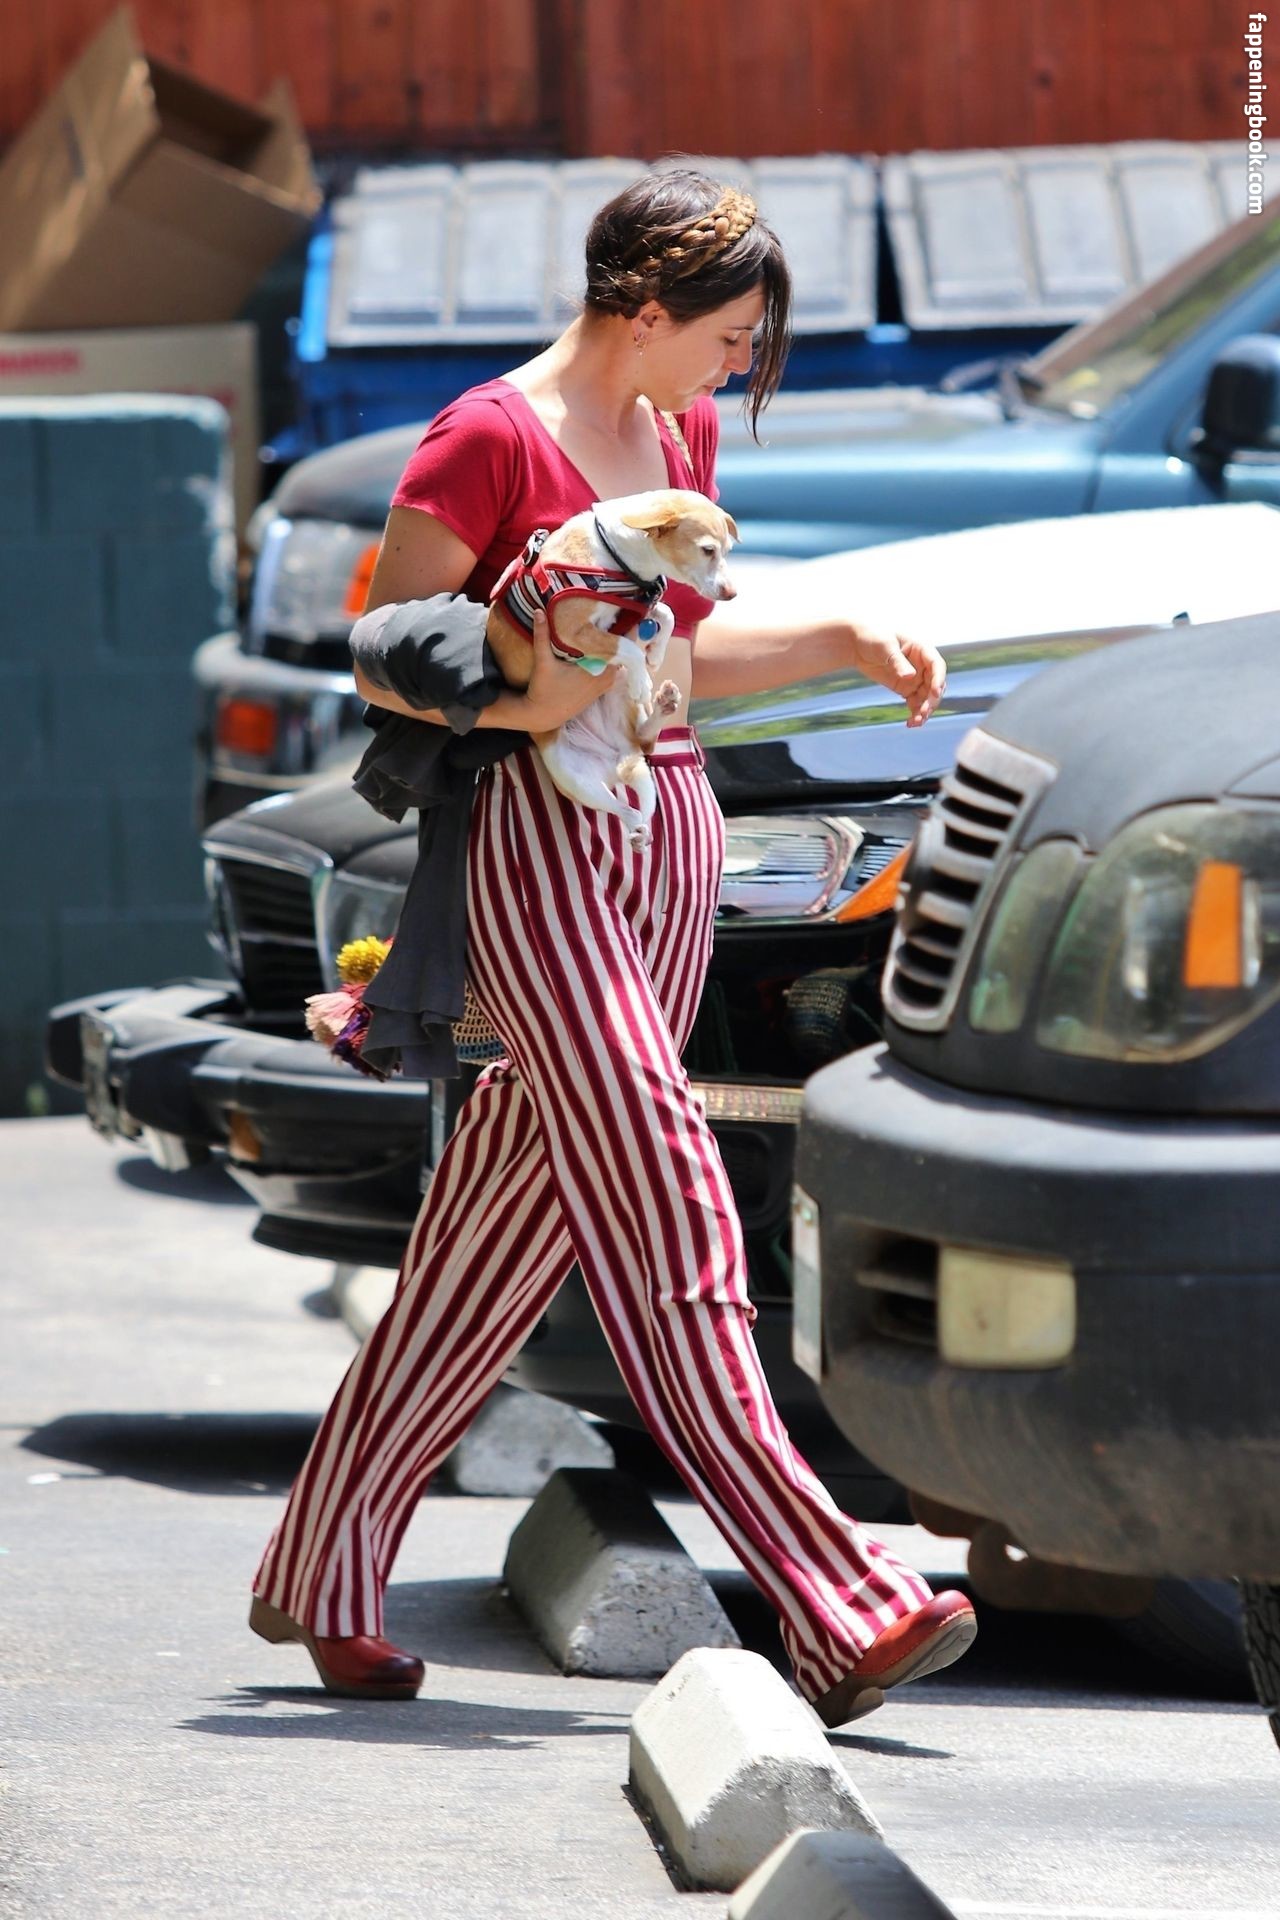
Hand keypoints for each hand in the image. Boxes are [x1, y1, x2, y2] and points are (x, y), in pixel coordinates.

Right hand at [521, 609, 622, 729]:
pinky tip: (604, 647)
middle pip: (621, 654)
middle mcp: (605, 679)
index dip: (624, 631)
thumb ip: (542, 636)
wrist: (543, 716)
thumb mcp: (542, 662)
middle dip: (620, 636)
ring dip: (615, 648)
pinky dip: (611, 659)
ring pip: (618, 663)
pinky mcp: (600, 690)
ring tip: (611, 627)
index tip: (623, 614)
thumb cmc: (543, 690)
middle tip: (615, 615)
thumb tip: (539, 612)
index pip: (619, 649)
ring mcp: (604, 686)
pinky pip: (613, 671)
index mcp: (596, 672)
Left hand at [851, 624, 945, 727]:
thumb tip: (911, 676)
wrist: (858, 645)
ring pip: (926, 698)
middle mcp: (923, 665)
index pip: (937, 666)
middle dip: (931, 700)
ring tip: (915, 723)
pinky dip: (915, 714)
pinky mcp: (906, 688)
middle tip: (923, 713)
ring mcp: (915, 678)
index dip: (939, 679)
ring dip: (924, 711)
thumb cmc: (873, 638)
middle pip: (934, 685)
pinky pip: (915, 703)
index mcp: (922, 650)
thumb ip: (898, 661)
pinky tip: (910, 723)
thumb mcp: (885, 647)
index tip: (935, 693)